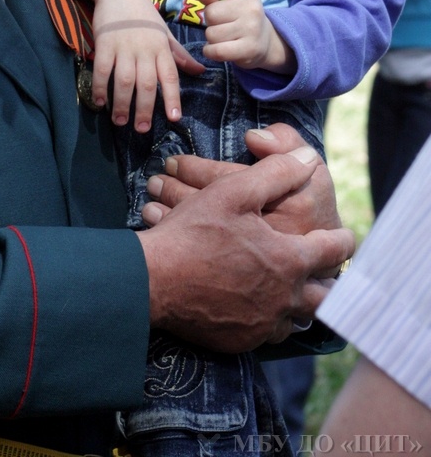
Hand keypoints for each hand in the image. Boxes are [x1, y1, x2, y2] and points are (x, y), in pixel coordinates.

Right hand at [90, 0, 203, 130]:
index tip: (173, 118)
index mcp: (162, 48)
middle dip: (144, 109)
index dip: (172, 97)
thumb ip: (179, 55)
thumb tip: (200, 72)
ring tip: (120, 121)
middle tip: (140, 129)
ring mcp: (124, 47)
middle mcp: (145, 50)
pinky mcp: (104, 43)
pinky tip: (99, 101)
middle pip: (146, 85)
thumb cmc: (144, 13)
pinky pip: (102, 70)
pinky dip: (101, 87)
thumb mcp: (165, 33)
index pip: (169, 77)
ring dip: (122, 103)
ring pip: (124, 81)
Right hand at [135, 144, 354, 349]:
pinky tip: (261, 307)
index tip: (347, 236)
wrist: (153, 280)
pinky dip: (271, 320)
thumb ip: (277, 172)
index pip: (333, 250)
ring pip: (297, 319)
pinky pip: (268, 334)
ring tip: (296, 290)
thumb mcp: (234, 191)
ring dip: (299, 303)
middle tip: (327, 271)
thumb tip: (307, 158)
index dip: (343, 239)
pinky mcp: (240, 341)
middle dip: (329, 281)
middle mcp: (284, 298)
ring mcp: (262, 324)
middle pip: (325, 297)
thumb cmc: (194, 232)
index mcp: (288, 260)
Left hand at [195, 0, 295, 74]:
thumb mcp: (229, 4)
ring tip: (226, 38)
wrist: (265, 44)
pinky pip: (215, 50)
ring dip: (212, 38)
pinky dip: (211, 51)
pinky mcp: (249, 50)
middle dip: (211, 21)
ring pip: (211, 33)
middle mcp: (250, 8)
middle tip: (224, 25)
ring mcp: (251, 29)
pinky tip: (221, 49)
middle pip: (211, 13)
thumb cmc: (240, 19)